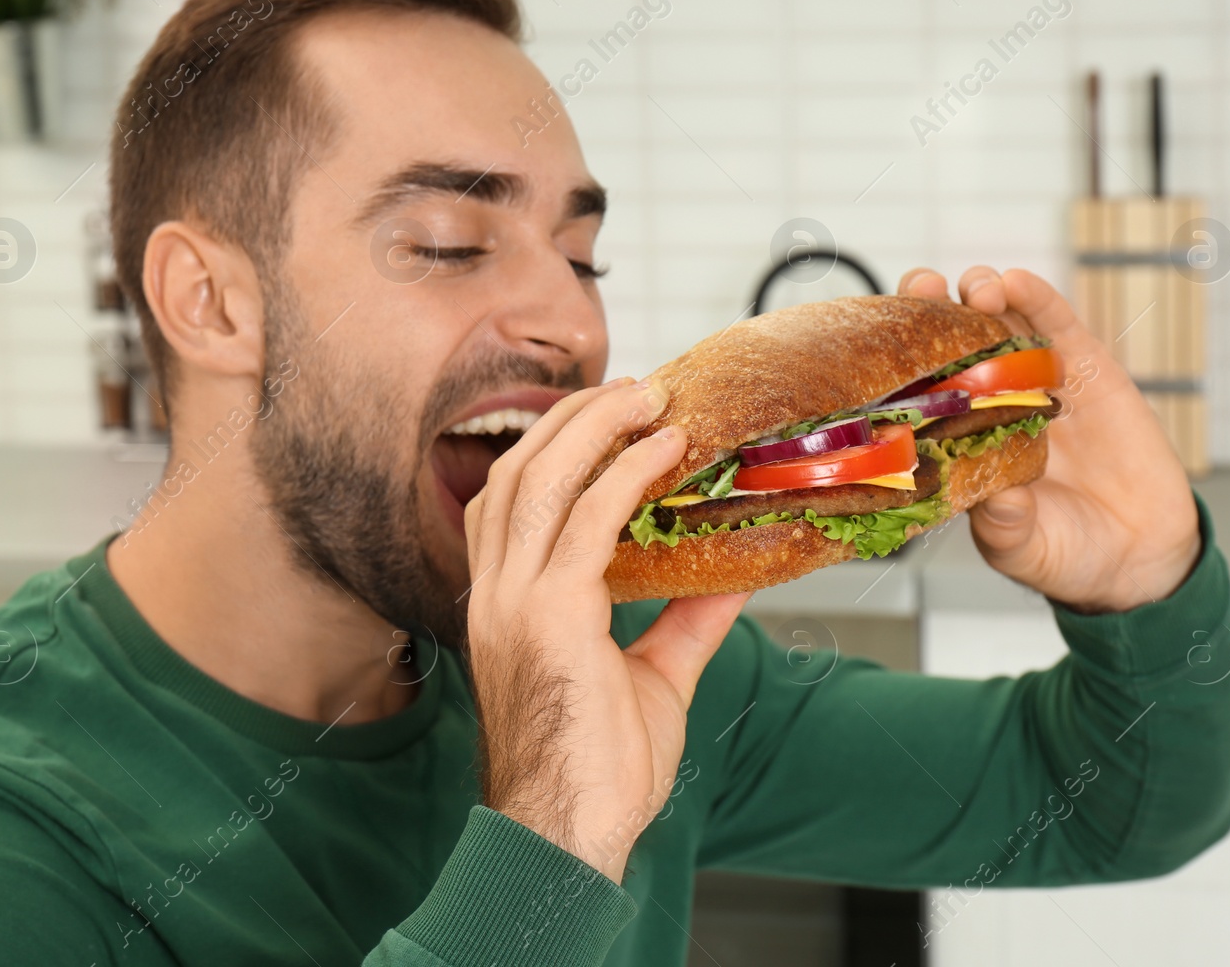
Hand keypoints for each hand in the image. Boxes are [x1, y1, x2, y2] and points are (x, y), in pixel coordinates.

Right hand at [463, 377, 747, 881]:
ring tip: (645, 397)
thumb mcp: (651, 680)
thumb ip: (685, 622)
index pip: (507, 502)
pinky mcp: (550, 616)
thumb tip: (733, 576)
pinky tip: (662, 451)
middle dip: (570, 420)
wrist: (566, 838)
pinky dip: (625, 473)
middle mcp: (496, 595)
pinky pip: (586, 518)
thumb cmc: (597, 774)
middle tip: (631, 390)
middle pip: (516, 471)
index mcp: (503, 608)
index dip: (550, 449)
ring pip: (540, 478)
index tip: (603, 419)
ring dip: (594, 426)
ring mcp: (515, 602)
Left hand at [900, 266, 1200, 612]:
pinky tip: (1017, 284)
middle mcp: (991, 401)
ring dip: (980, 293)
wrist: (1138, 556)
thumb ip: (1007, 528)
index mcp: (961, 439)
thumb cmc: (1064, 554)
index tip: (879, 335)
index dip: (898, 356)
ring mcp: (1038, 380)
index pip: (918, 385)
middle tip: (922, 290)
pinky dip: (1036, 297)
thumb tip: (999, 502)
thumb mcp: (1024, 549)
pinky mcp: (1087, 369)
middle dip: (929, 305)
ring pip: (1000, 319)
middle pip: (951, 338)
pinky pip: (1057, 322)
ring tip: (976, 293)